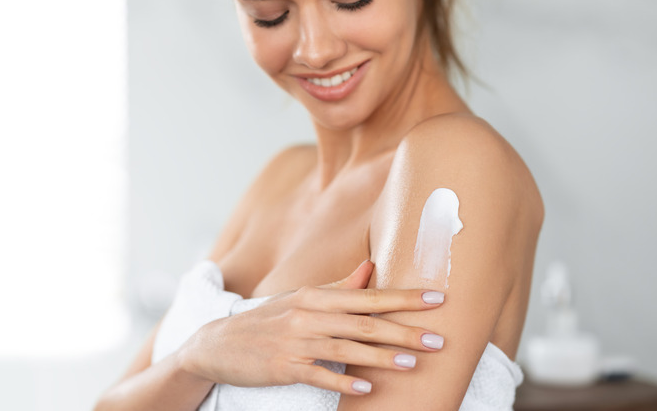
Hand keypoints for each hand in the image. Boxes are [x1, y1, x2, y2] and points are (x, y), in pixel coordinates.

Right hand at [177, 260, 445, 395]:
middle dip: (403, 330)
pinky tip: (366, 388)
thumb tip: (372, 268)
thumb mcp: (301, 297)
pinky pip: (318, 374)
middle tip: (438, 338)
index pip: (369, 296)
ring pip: (346, 348)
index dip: (404, 298)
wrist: (218, 343)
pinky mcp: (284, 367)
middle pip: (364, 322)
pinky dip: (343, 380)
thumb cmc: (267, 319)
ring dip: (380, 357)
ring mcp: (296, 341)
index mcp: (316, 295)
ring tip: (412, 363)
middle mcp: (308, 314)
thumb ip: (339, 286)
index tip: (437, 299)